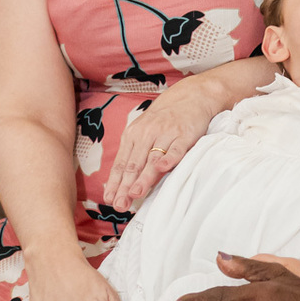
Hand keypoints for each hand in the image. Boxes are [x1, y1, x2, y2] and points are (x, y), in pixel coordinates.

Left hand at [104, 78, 219, 209]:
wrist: (190, 96)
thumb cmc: (164, 119)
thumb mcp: (145, 133)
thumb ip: (136, 155)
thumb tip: (125, 183)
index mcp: (133, 135)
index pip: (121, 163)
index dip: (115, 183)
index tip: (110, 200)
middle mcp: (146, 134)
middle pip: (134, 164)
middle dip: (125, 186)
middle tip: (120, 204)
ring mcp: (165, 133)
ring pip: (152, 159)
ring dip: (143, 177)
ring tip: (135, 194)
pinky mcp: (184, 134)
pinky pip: (176, 148)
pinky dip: (169, 158)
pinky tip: (162, 169)